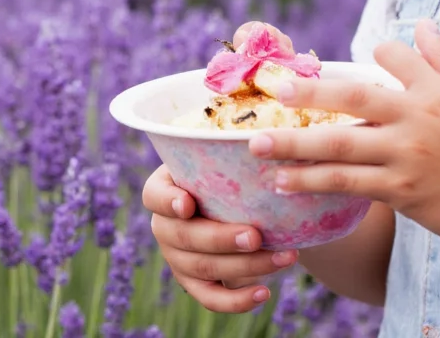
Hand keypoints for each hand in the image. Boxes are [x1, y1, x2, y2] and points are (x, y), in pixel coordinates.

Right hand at [141, 164, 298, 312]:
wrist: (234, 204)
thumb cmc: (227, 172)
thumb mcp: (219, 157)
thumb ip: (226, 152)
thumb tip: (262, 137)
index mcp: (162, 190)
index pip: (154, 196)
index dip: (168, 201)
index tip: (188, 204)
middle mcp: (164, 226)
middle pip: (185, 237)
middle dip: (221, 239)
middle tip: (255, 236)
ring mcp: (176, 258)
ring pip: (205, 269)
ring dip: (246, 266)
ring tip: (284, 257)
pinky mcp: (193, 283)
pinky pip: (211, 298)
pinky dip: (237, 301)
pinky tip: (265, 292)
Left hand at [248, 19, 439, 253]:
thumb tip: (422, 25)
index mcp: (439, 93)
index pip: (392, 58)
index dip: (371, 53)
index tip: (355, 56)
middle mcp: (417, 121)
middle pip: (352, 101)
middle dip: (308, 94)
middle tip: (272, 90)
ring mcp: (406, 159)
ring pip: (340, 148)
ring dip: (294, 146)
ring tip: (256, 144)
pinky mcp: (401, 193)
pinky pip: (348, 185)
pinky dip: (314, 183)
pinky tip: (284, 182)